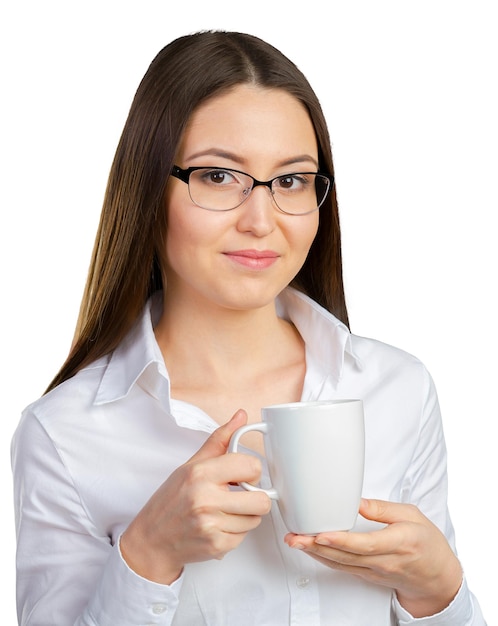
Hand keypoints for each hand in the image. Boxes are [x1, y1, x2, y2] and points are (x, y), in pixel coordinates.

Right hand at [121, 409, 270, 583]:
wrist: (152, 539)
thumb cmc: (171, 499)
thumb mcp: (191, 464)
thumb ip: (220, 439)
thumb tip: (241, 416)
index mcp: (201, 473)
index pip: (252, 466)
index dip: (251, 471)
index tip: (242, 475)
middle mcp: (206, 499)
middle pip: (261, 500)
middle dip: (255, 497)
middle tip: (240, 495)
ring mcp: (211, 525)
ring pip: (255, 519)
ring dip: (245, 516)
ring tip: (225, 510)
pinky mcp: (216, 546)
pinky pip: (244, 536)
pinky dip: (235, 531)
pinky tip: (218, 525)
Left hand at [284, 498, 462, 617]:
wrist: (438, 577)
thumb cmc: (428, 542)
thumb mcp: (412, 515)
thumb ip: (384, 509)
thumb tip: (357, 502)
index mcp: (399, 542)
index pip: (365, 544)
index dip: (341, 541)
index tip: (321, 534)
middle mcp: (385, 561)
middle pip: (347, 556)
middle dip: (317, 547)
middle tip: (295, 537)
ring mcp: (376, 571)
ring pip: (341, 564)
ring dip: (315, 554)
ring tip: (295, 542)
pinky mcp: (369, 576)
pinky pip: (344, 568)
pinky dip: (325, 559)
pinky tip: (311, 550)